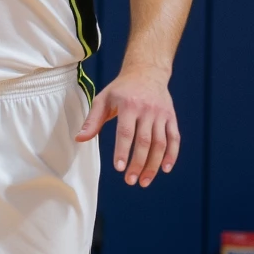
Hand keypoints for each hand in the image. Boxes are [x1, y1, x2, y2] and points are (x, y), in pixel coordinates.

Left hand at [75, 63, 180, 186]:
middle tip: (130, 181)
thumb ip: (92, 120)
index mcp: (129, 104)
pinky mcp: (171, 117)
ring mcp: (161, 114)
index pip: (126, 132)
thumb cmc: (121, 89)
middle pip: (145, 141)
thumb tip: (79, 139)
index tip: (119, 168)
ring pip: (160, 143)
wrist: (147, 72)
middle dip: (138, 163)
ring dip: (153, 165)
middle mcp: (147, 109)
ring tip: (144, 181)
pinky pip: (174, 138)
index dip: (123, 151)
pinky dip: (172, 155)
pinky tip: (165, 169)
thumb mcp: (103, 99)